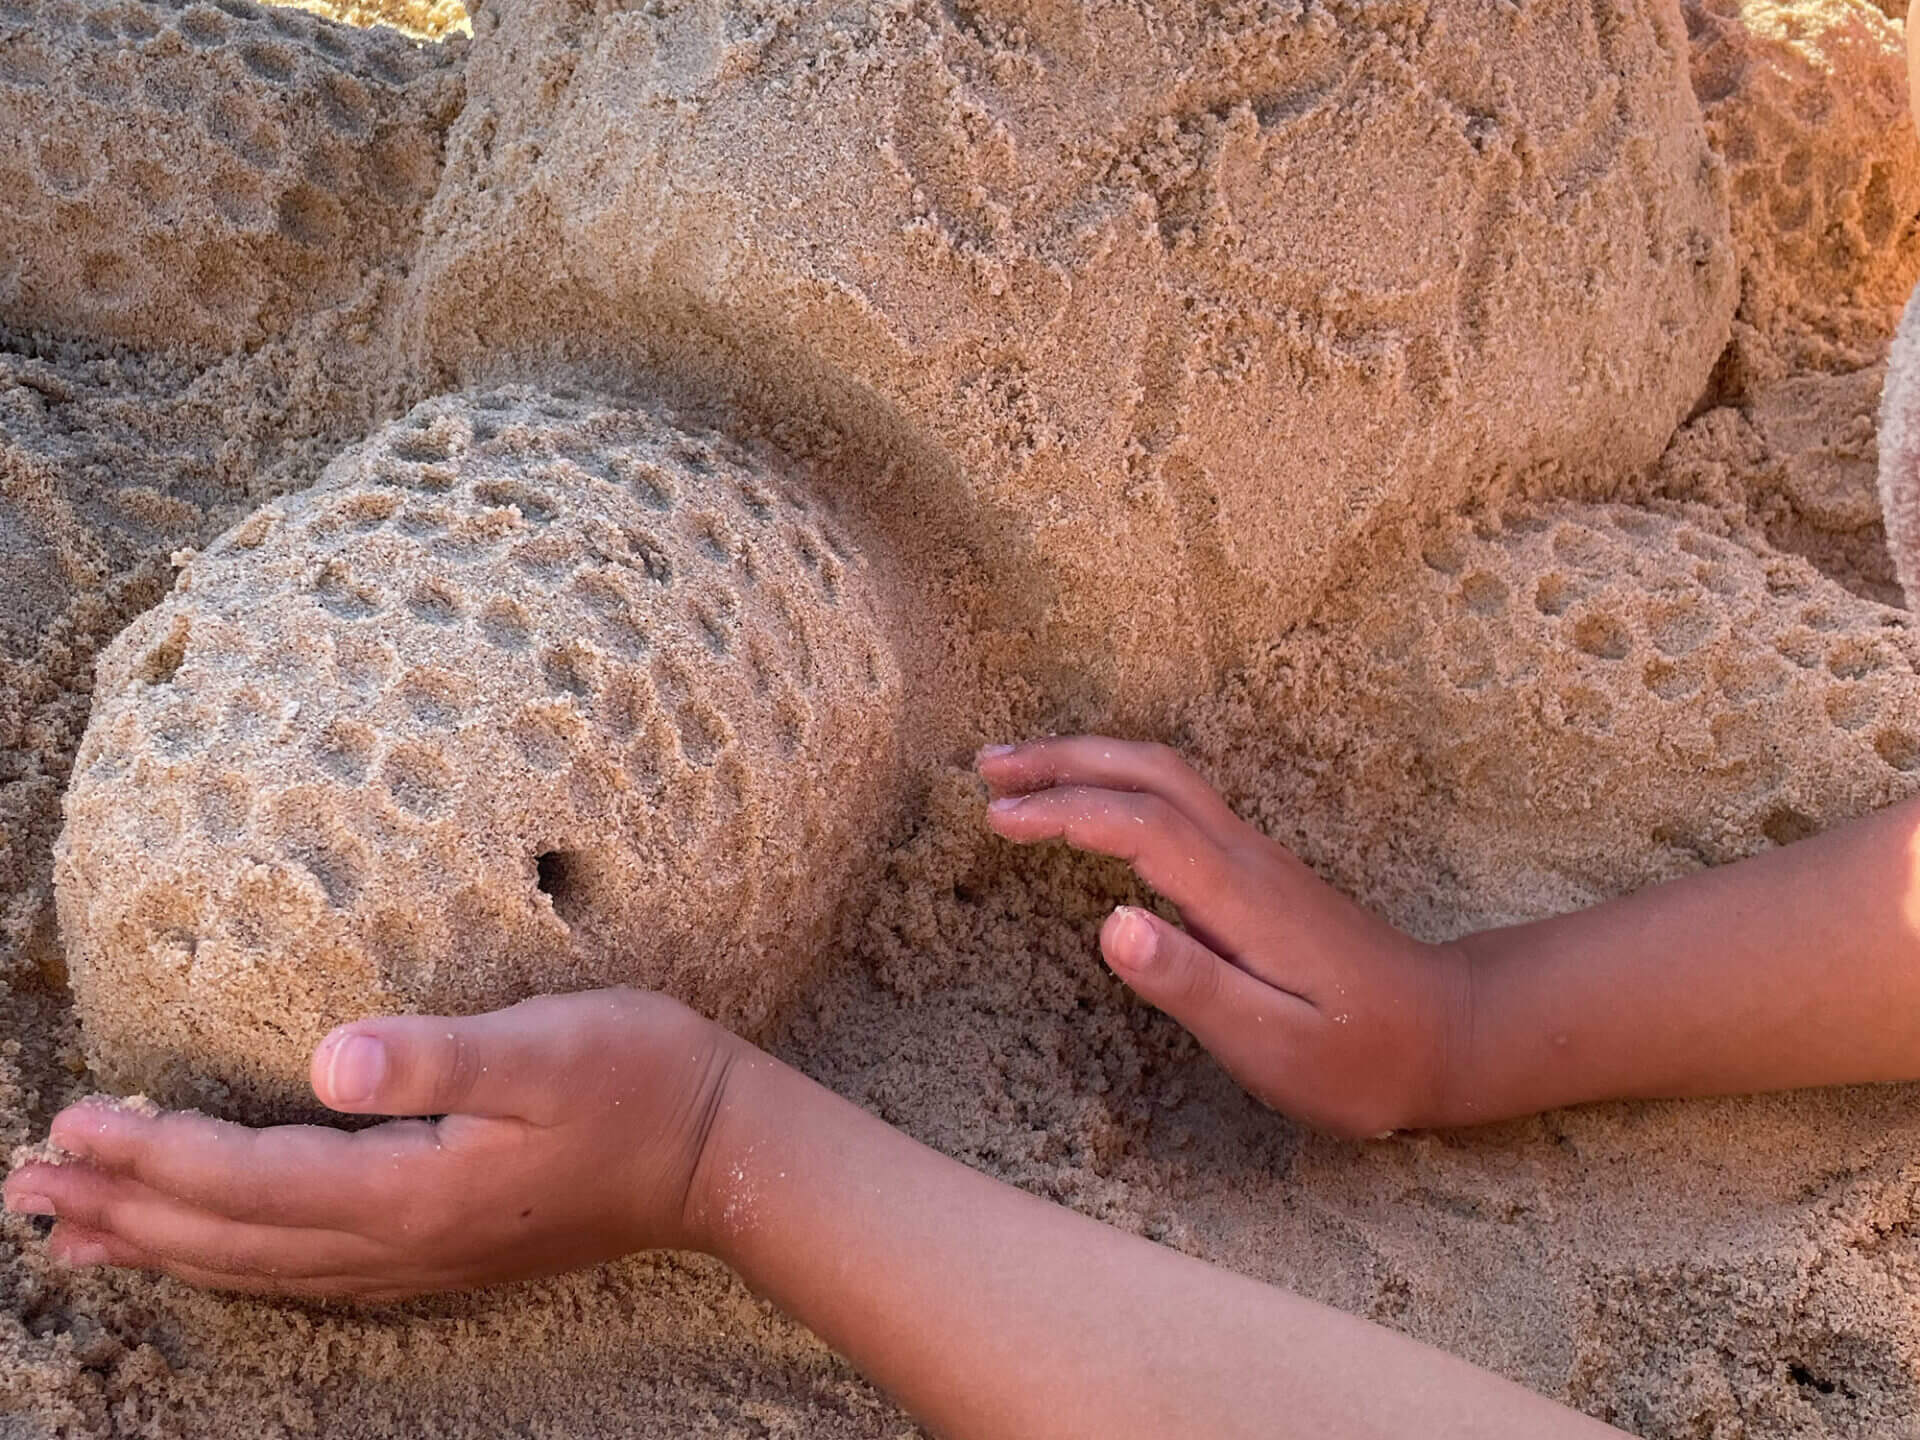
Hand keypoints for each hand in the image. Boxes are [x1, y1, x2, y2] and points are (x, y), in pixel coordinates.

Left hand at [2, 989, 742, 1298]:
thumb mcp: (548, 1045)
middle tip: (26, 1190)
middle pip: (230, 1236)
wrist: (718, 1153)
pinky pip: (303, 1271)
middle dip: (123, 1211)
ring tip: (76, 1238)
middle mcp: (399, 1241)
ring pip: (258, 1264)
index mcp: (411, 1187)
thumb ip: (436, 1056)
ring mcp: (419, 1257)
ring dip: (161, 1245)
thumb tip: (325, 1059)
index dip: (152, 1154)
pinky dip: (231, 1261)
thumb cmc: (640, 1078)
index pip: (246, 1179)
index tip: (68, 1125)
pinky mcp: (441, 1250)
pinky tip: (210, 1255)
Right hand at [979, 737, 1469, 1136]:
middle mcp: (1247, 857)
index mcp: (1243, 896)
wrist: (1450, 1033)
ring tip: (1015, 773)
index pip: (1140, 824)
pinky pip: (1175, 800)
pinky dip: (1116, 784)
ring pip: (1165, 777)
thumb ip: (1191, 984)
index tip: (995, 818)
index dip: (1063, 812)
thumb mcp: (1275, 1045)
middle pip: (1150, 773)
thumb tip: (1111, 922)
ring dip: (1088, 761)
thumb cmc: (1362, 1058)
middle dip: (1063, 759)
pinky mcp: (1255, 871)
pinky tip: (1087, 806)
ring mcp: (1255, 857)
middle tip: (985, 768)